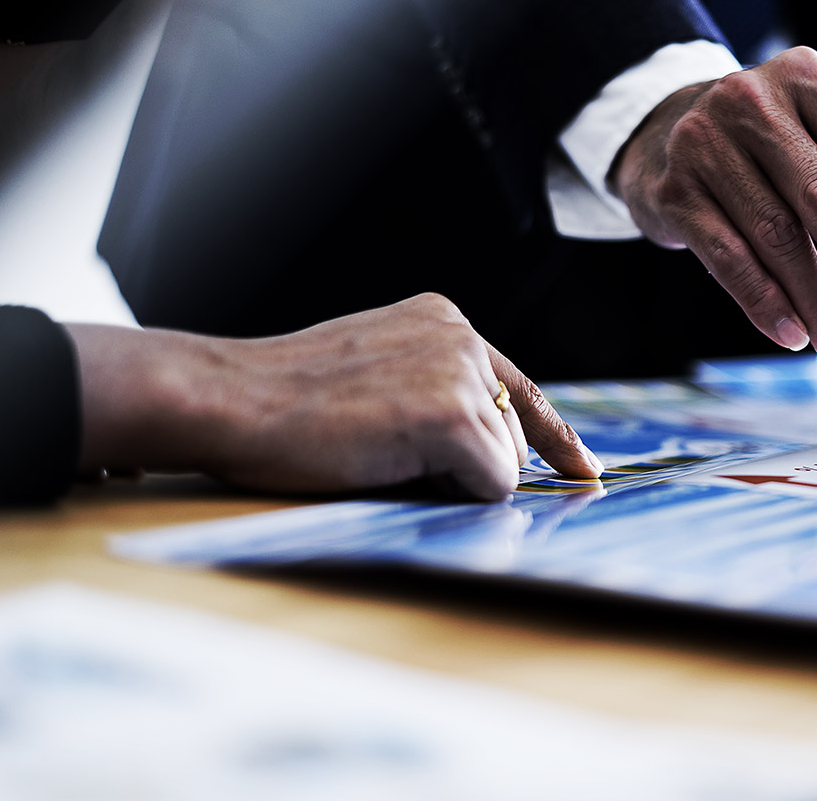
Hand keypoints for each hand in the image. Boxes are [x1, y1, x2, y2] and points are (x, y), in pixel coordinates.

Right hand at [67, 293, 601, 499]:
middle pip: (510, 437)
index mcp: (442, 321)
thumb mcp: (374, 373)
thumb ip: (433, 391)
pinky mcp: (452, 415)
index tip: (588, 471)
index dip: (556, 438)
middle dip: (468, 468)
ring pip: (502, 466)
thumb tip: (491, 453)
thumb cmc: (283, 402)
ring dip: (452, 481)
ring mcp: (459, 373)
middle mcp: (461, 337)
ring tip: (378, 452)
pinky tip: (391, 465)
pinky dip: (453, 496)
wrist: (228, 399)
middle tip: (384, 452)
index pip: (518, 387)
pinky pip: (489, 486)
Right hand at [613, 46, 816, 361]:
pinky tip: (792, 331)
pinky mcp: (674, 190)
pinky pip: (728, 259)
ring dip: (816, 300)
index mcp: (809, 80)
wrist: (664, 127)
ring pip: (777, 236)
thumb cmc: (764, 144)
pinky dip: (765, 302)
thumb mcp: (814, 138)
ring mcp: (706, 144)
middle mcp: (755, 102)